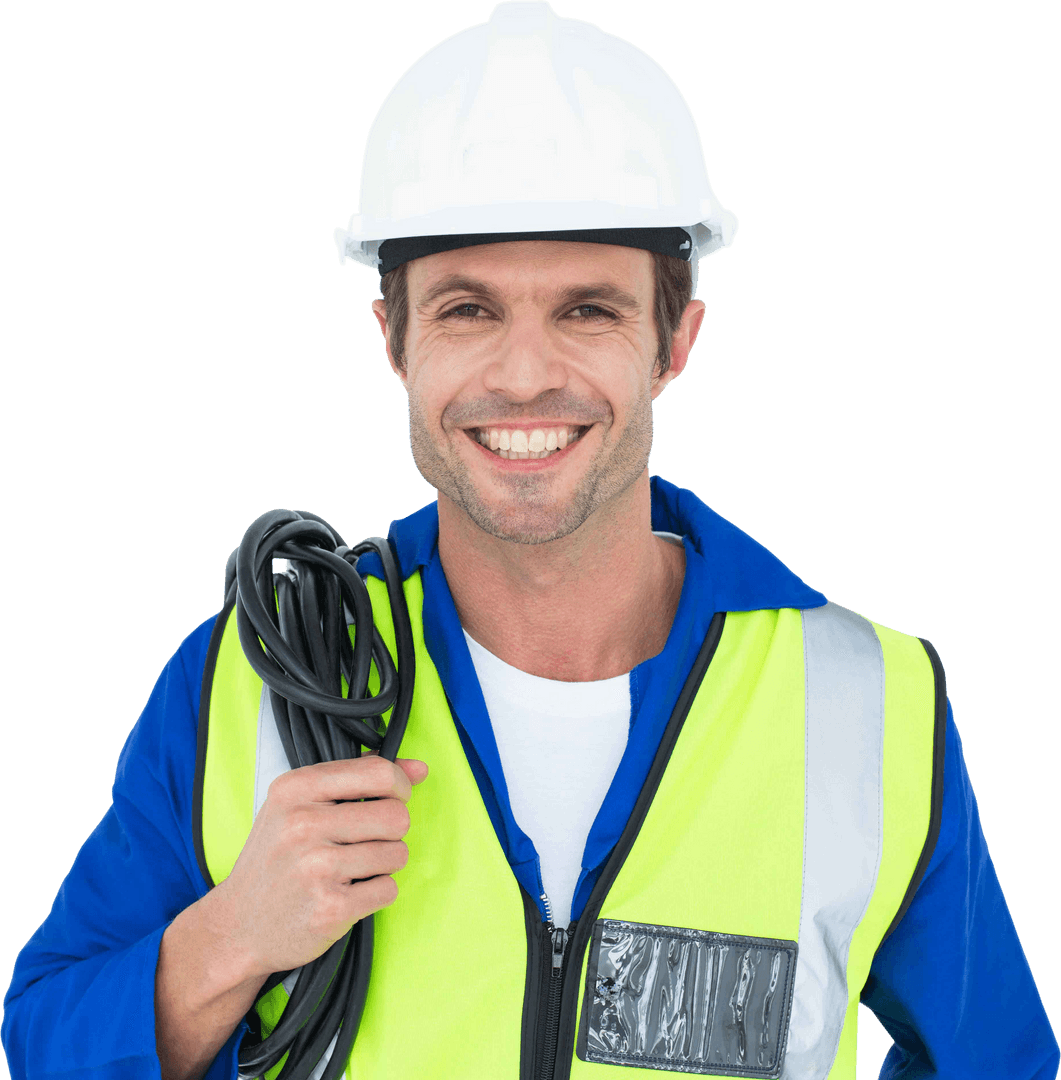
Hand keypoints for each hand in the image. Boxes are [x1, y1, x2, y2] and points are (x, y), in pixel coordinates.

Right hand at [212, 754, 428, 978]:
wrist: (238, 925)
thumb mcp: (301, 804)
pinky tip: (347, 894)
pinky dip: (376, 894)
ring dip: (384, 865)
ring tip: (351, 870)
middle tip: (365, 843)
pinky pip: (389, 889)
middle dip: (392, 832)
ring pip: (397, 853)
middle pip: (396, 816)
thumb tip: (419, 767)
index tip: (392, 799)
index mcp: (296, 789)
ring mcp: (316, 867)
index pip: (379, 772)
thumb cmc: (276, 859)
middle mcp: (303, 824)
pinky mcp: (330, 908)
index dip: (399, 786)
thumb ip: (360, 778)